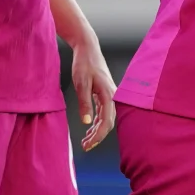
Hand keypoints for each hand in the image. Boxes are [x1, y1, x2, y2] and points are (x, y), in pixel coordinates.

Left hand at [72, 36, 118, 151]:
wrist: (88, 48)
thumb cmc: (84, 63)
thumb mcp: (81, 83)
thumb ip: (85, 102)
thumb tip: (86, 122)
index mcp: (109, 95)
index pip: (106, 122)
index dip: (98, 136)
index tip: (88, 145)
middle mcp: (113, 96)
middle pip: (108, 122)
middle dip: (98, 136)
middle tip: (85, 146)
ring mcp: (110, 95)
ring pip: (106, 118)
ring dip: (97, 130)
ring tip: (86, 140)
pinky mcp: (105, 93)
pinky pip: (104, 112)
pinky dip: (97, 121)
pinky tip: (90, 127)